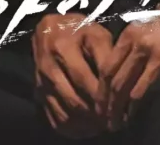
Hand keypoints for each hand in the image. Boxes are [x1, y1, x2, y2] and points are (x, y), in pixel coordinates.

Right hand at [31, 12, 114, 138]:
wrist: (49, 29)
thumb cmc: (78, 30)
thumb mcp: (95, 33)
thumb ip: (108, 56)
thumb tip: (120, 86)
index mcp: (63, 47)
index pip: (84, 79)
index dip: (103, 96)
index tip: (119, 106)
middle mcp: (48, 67)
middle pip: (75, 100)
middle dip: (96, 114)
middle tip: (114, 120)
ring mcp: (41, 83)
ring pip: (66, 114)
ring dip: (86, 124)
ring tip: (103, 125)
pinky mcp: (39, 94)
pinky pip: (56, 120)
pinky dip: (74, 129)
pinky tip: (88, 128)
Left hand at [98, 0, 159, 130]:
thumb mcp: (146, 27)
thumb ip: (132, 45)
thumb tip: (119, 70)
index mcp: (128, 33)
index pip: (107, 65)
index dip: (101, 87)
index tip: (99, 104)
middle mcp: (134, 40)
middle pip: (112, 76)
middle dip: (106, 101)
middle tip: (105, 118)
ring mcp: (147, 48)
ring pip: (123, 84)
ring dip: (118, 106)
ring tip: (116, 121)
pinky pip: (143, 84)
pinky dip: (134, 102)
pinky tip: (132, 113)